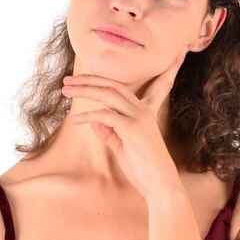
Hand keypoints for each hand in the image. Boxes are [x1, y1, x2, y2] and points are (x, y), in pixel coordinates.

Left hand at [61, 46, 188, 199]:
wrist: (159, 185)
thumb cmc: (142, 169)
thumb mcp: (122, 148)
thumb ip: (109, 133)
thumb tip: (94, 121)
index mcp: (145, 112)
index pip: (151, 84)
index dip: (163, 68)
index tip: (173, 54)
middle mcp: (143, 110)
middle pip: (114, 84)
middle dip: (89, 79)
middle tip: (67, 80)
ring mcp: (139, 118)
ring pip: (108, 94)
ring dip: (84, 90)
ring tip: (65, 90)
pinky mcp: (132, 129)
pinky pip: (105, 116)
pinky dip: (89, 116)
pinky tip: (77, 121)